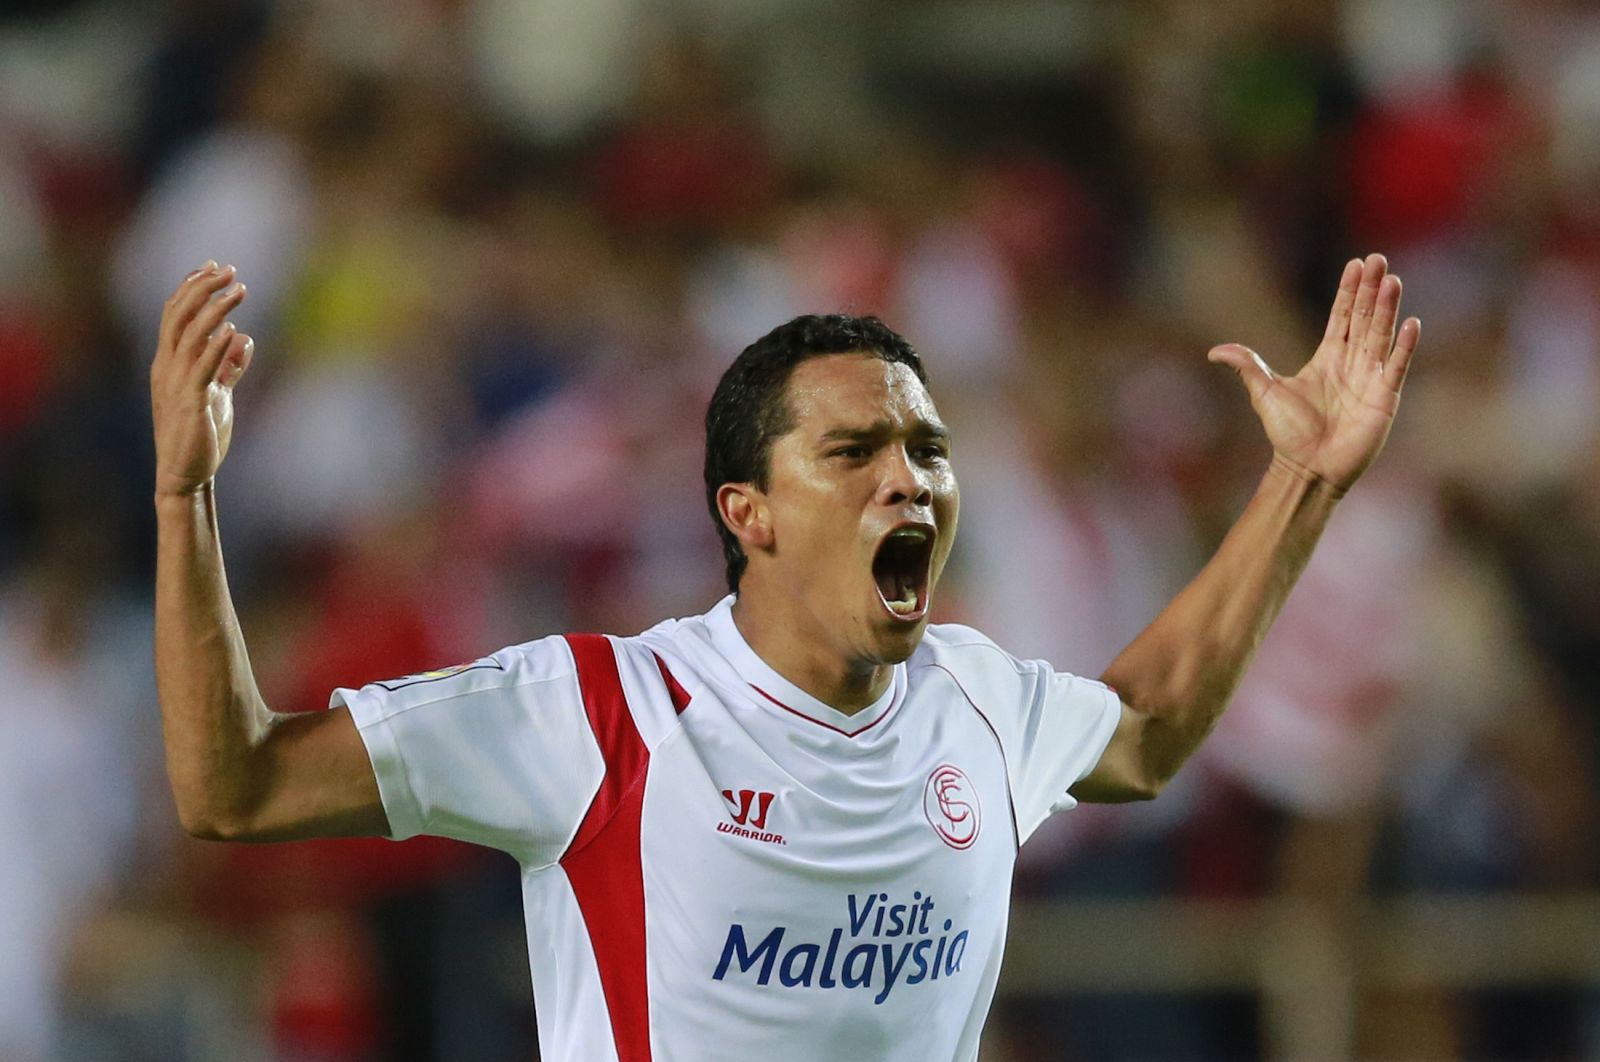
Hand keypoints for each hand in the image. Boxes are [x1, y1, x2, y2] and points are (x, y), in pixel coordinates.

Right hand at [150, 262, 253, 497]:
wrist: (186, 473)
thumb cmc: (201, 433)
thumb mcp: (218, 393)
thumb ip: (229, 367)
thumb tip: (243, 339)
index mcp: (169, 362)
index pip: (175, 315)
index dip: (192, 288)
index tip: (213, 266)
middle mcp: (167, 367)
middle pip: (180, 316)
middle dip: (203, 289)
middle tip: (229, 269)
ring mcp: (177, 384)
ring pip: (192, 336)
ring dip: (216, 310)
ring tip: (239, 290)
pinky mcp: (191, 403)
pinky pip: (203, 369)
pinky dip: (217, 347)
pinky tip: (232, 330)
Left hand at [1208, 253, 1420, 492]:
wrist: (1307, 469)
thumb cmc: (1288, 434)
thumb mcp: (1264, 393)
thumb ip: (1247, 367)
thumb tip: (1214, 351)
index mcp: (1327, 359)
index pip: (1341, 316)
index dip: (1348, 291)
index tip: (1356, 263)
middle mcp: (1352, 364)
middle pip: (1363, 318)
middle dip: (1370, 289)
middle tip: (1379, 259)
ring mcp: (1370, 379)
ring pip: (1380, 335)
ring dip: (1386, 309)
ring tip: (1392, 281)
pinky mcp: (1385, 398)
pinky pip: (1396, 367)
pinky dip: (1404, 347)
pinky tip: (1411, 323)